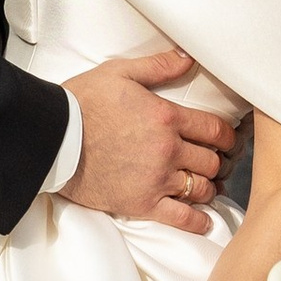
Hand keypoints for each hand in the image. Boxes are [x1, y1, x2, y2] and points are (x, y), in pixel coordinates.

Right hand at [58, 50, 236, 232]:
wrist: (52, 138)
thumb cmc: (82, 103)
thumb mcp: (120, 73)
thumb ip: (158, 66)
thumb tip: (189, 58)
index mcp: (166, 117)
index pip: (215, 130)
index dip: (228, 136)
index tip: (228, 140)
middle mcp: (168, 150)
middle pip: (212, 161)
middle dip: (218, 161)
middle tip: (216, 163)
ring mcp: (156, 179)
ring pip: (202, 188)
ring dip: (208, 187)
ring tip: (205, 185)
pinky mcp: (141, 203)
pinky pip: (180, 218)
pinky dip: (198, 222)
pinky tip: (204, 221)